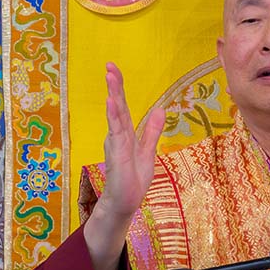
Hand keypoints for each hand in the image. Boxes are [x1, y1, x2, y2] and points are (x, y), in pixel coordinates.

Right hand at [94, 63, 164, 223]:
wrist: (126, 203)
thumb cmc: (133, 180)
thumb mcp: (148, 151)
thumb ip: (152, 131)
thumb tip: (159, 110)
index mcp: (126, 134)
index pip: (123, 106)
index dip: (119, 88)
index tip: (113, 69)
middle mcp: (118, 135)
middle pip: (117, 106)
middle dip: (114, 86)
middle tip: (109, 66)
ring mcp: (115, 144)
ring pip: (115, 116)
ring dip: (113, 97)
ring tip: (110, 78)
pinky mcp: (116, 154)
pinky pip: (115, 132)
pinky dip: (113, 117)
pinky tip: (111, 103)